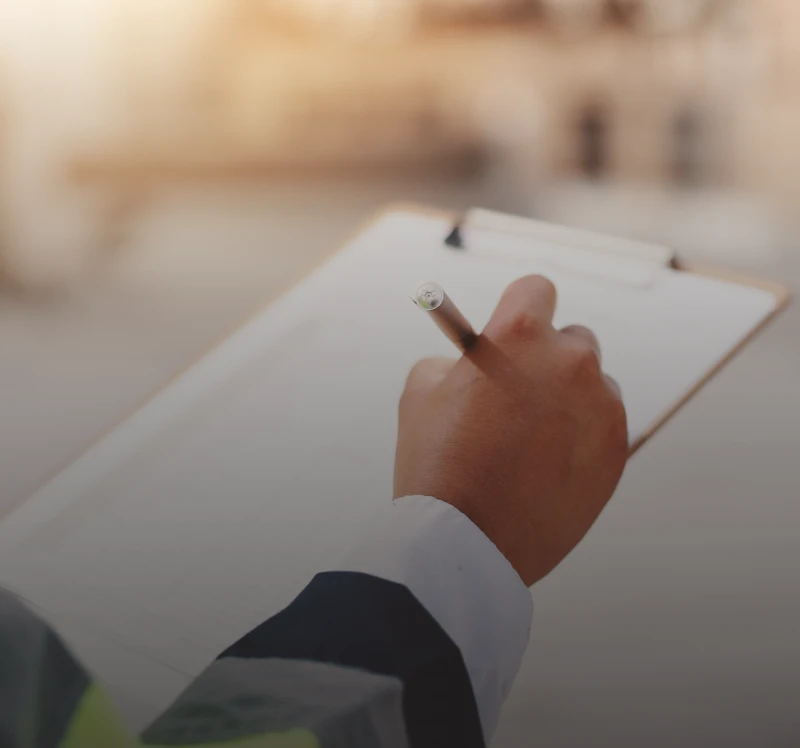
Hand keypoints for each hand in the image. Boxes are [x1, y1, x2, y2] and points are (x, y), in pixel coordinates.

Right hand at [394, 275, 627, 586]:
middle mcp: (570, 360)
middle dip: (546, 358)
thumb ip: (456, 358)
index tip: (513, 328)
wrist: (467, 543)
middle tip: (519, 394)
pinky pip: (604, 424)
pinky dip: (582, 436)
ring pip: (592, 384)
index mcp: (519, 334)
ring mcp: (601, 405)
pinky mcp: (617, 448)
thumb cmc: (436, 462)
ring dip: (568, 399)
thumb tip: (473, 360)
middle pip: (571, 338)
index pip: (535, 289)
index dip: (518, 307)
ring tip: (531, 441)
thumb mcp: (421, 390)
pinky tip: (547, 465)